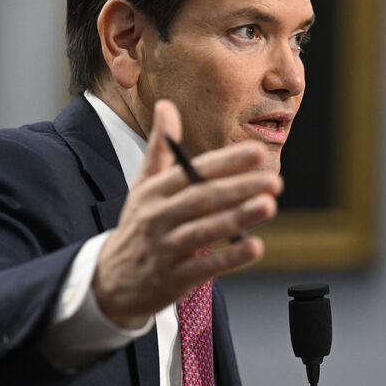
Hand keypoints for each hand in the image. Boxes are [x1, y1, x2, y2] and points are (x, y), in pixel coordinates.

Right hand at [92, 99, 278, 328]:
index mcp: (154, 191)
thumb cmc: (138, 226)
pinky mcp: (172, 278)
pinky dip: (229, 258)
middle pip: (202, 198)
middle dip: (239, 187)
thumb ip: (160, 148)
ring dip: (238, 218)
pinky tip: (255, 247)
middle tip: (274, 180)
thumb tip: (165, 104)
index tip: (257, 152)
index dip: (226, 162)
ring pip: (204, 230)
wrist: (111, 281)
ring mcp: (164, 248)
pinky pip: (204, 266)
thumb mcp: (142, 186)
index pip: (193, 172)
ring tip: (268, 206)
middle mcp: (158, 216)